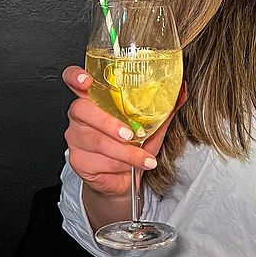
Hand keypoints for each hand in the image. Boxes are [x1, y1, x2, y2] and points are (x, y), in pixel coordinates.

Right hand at [62, 65, 181, 200]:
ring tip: (143, 158)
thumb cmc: (133, 147)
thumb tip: (181, 94)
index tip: (87, 81)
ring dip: (124, 152)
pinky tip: (130, 168)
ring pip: (97, 141)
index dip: (76, 77)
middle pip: (82, 110)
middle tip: (129, 135)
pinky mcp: (77, 159)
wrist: (124, 179)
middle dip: (108, 123)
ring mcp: (75, 137)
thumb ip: (160, 110)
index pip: (74, 79)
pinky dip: (120, 165)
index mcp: (93, 99)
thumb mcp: (149, 126)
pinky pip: (98, 161)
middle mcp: (80, 115)